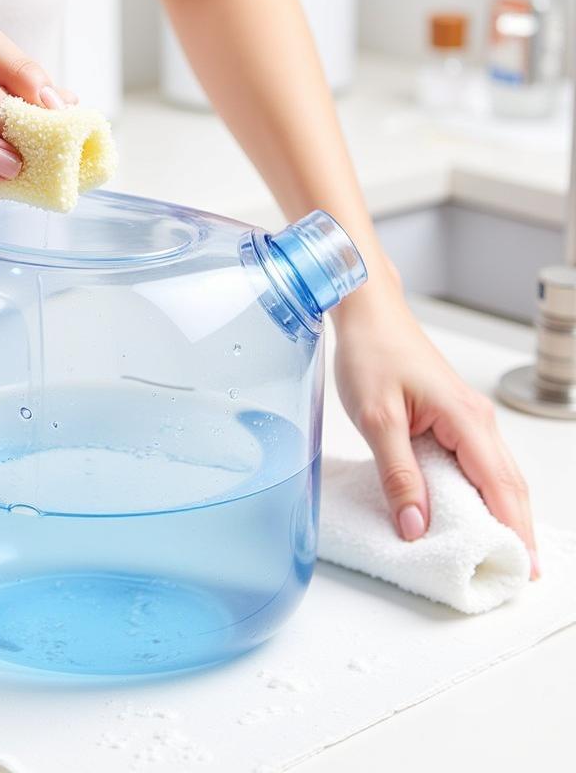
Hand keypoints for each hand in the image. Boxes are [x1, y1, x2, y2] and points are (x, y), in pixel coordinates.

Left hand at [333, 282, 538, 577]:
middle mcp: (477, 420)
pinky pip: (476, 464)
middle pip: (508, 485)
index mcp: (465, 420)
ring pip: (495, 475)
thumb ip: (397, 474)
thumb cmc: (371, 354)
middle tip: (517, 576)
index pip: (501, 487)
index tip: (522, 569)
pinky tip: (469, 515)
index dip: (515, 531)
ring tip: (498, 555)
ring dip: (501, 514)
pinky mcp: (453, 418)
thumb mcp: (376, 419)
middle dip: (517, 530)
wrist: (367, 313)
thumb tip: (414, 525)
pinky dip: (480, 493)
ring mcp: (468, 419)